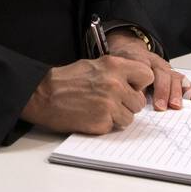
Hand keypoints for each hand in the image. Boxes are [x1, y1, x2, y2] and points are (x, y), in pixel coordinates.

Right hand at [20, 55, 153, 134]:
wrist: (43, 95)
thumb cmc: (66, 80)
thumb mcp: (94, 65)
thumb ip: (116, 71)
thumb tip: (134, 82)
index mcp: (114, 66)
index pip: (147, 75)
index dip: (139, 83)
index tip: (131, 86)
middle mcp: (115, 84)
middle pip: (139, 101)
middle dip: (127, 104)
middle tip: (110, 101)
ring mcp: (110, 104)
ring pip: (130, 117)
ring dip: (118, 116)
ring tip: (99, 108)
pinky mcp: (102, 121)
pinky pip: (115, 126)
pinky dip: (106, 124)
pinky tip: (91, 116)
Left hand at [107, 33, 190, 109]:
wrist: (130, 51)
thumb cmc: (124, 64)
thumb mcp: (118, 67)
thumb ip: (123, 79)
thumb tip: (131, 97)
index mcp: (140, 59)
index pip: (144, 68)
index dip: (144, 82)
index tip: (142, 96)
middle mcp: (155, 62)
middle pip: (162, 73)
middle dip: (162, 91)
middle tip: (160, 107)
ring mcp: (166, 68)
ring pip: (174, 77)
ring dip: (176, 92)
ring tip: (175, 106)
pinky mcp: (173, 74)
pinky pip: (183, 80)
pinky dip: (189, 90)